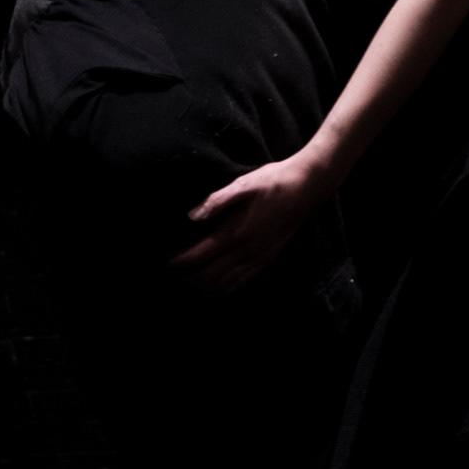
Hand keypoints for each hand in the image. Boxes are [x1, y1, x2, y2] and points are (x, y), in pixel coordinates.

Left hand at [173, 153, 328, 295]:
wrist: (307, 187)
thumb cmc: (272, 181)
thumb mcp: (242, 184)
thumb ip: (216, 201)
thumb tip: (191, 216)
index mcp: (235, 233)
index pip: (197, 257)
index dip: (176, 263)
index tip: (160, 262)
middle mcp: (246, 251)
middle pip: (207, 278)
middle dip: (185, 278)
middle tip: (169, 272)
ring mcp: (259, 258)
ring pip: (224, 286)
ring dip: (202, 286)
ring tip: (186, 280)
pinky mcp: (268, 259)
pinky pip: (242, 283)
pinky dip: (223, 288)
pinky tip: (214, 283)